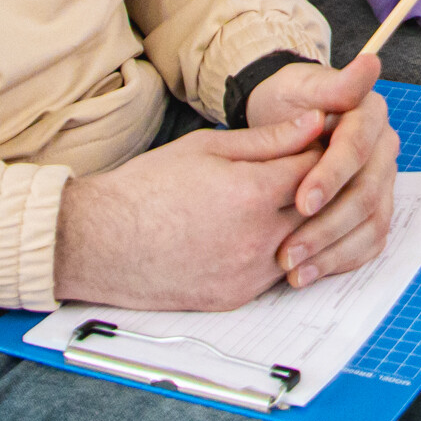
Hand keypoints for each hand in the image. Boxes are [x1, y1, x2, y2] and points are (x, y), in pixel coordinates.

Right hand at [52, 118, 319, 311]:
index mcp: (252, 194)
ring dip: (303, 224)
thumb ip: (268, 139)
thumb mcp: (208, 148)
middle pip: (319, 210)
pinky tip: (263, 233)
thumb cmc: (147, 187)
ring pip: (304, 246)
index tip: (315, 144)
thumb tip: (314, 122)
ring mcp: (248, 274)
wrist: (100, 242)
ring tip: (284, 201)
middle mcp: (258, 239)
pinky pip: (277, 275)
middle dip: (320, 189)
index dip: (320, 152)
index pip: (317, 169)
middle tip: (309, 172)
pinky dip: (280, 252)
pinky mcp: (236, 298)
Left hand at [243, 53, 397, 284]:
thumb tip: (370, 63)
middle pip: (367, 194)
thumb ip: (335, 83)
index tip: (302, 201)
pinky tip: (307, 275)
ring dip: (332, 252)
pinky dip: (340, 262)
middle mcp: (384, 150)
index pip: (358, 149)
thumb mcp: (302, 86)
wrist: (282, 121)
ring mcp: (382, 183)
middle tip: (288, 250)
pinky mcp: (374, 210)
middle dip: (327, 226)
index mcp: (372, 116)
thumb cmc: (290, 102)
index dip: (332, 176)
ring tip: (293, 271)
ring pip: (370, 224)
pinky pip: (368, 243)